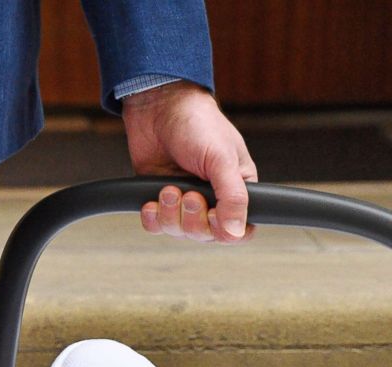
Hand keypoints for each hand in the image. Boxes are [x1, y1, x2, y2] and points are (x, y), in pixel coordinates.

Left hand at [122, 81, 256, 243]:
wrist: (160, 105)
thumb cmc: (198, 124)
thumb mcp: (222, 159)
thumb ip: (233, 197)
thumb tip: (236, 231)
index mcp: (237, 190)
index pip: (240, 231)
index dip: (225, 231)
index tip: (214, 215)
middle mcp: (212, 200)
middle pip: (206, 235)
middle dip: (193, 219)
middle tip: (189, 194)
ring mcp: (184, 202)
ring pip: (179, 233)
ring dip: (171, 214)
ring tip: (168, 188)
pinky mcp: (159, 200)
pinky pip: (157, 227)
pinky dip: (153, 218)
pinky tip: (152, 201)